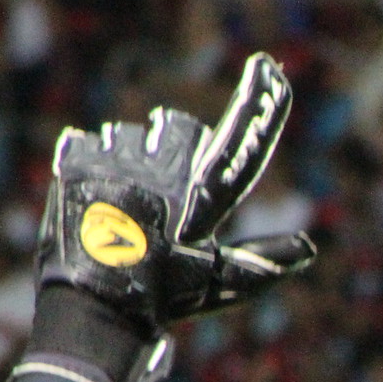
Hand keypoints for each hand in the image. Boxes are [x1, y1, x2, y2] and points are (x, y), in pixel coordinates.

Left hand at [35, 52, 317, 381]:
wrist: (91, 314)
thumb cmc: (161, 304)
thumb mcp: (215, 283)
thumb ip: (261, 262)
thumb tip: (307, 249)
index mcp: (199, 201)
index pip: (239, 146)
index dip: (259, 105)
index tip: (266, 67)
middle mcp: (161, 174)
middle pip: (178, 127)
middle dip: (174, 148)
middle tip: (160, 193)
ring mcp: (116, 167)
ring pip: (129, 134)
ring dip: (129, 158)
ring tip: (121, 204)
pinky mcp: (75, 167)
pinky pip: (86, 142)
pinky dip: (89, 165)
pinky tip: (91, 200)